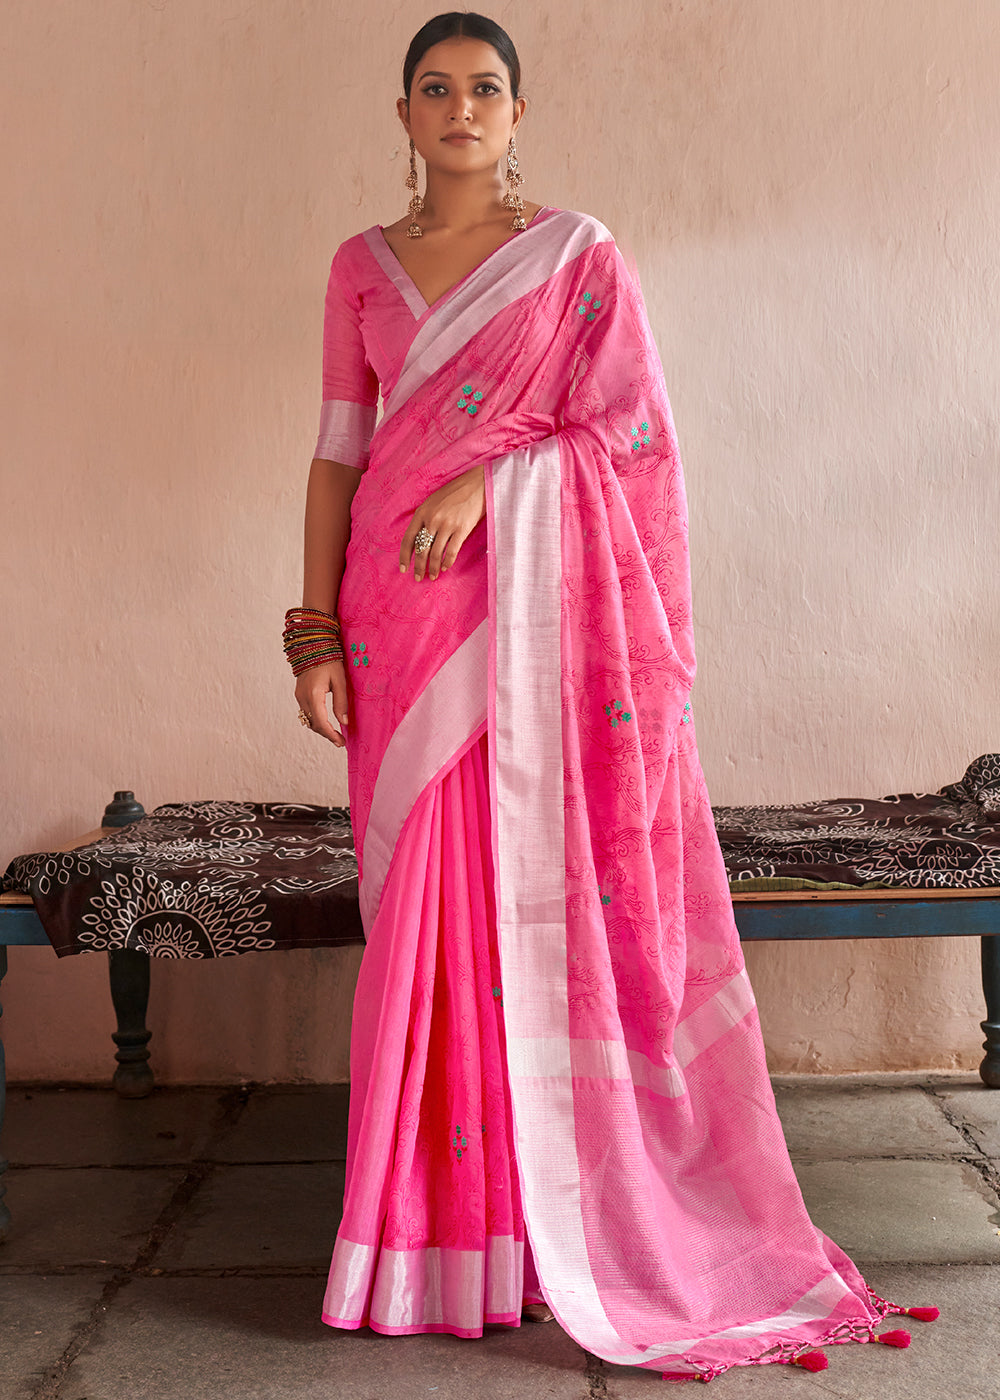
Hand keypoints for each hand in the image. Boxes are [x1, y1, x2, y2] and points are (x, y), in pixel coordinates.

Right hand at [294, 660, 348, 746]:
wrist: (312, 645)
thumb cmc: (329, 660)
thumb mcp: (340, 680)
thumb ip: (341, 702)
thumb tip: (344, 722)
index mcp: (314, 695)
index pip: (321, 722)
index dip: (331, 735)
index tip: (341, 742)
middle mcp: (303, 697)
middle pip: (313, 724)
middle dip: (327, 734)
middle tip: (340, 741)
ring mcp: (299, 696)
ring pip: (308, 719)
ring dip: (321, 728)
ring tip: (335, 734)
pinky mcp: (299, 693)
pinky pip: (306, 712)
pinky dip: (315, 720)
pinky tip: (326, 721)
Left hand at [400, 465, 485, 581]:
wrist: (477, 485)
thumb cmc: (455, 493)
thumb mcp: (433, 502)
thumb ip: (425, 518)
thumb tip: (419, 540)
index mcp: (422, 512)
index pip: (408, 539)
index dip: (404, 556)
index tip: (403, 569)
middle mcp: (432, 519)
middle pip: (421, 549)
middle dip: (419, 567)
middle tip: (419, 578)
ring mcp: (447, 524)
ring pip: (435, 553)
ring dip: (433, 568)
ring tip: (433, 576)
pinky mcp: (462, 529)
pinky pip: (452, 551)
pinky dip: (447, 562)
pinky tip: (445, 568)